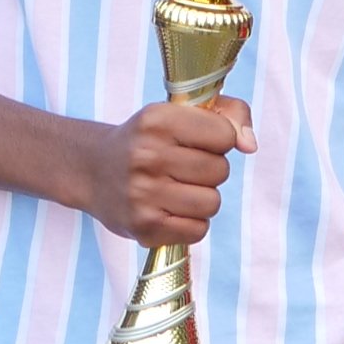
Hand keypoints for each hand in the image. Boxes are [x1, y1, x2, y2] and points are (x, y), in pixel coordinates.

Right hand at [81, 96, 249, 243]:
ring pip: (212, 203)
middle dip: (210, 170)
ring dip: (202, 198)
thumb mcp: (178, 113)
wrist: (93, 172)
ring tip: (176, 189)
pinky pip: (199, 230)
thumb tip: (250, 145)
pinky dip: (191, 223)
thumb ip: (228, 115)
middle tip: (182, 167)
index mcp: (156, 120)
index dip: (218, 139)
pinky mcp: (144, 227)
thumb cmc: (147, 140)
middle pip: (220, 171)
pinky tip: (170, 209)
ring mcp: (143, 194)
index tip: (196, 141)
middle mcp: (147, 156)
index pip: (224, 135)